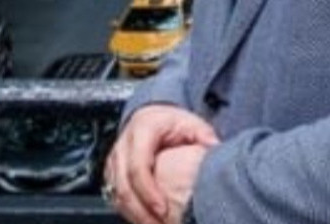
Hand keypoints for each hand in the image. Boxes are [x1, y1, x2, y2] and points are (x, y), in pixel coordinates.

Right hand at [105, 105, 218, 223]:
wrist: (151, 116)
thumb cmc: (170, 122)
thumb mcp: (191, 123)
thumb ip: (205, 137)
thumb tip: (218, 152)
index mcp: (142, 130)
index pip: (138, 166)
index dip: (148, 191)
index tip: (163, 209)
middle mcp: (123, 145)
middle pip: (123, 185)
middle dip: (140, 210)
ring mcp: (114, 160)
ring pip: (116, 193)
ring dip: (134, 214)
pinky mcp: (111, 173)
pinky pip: (114, 196)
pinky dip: (129, 211)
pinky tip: (145, 220)